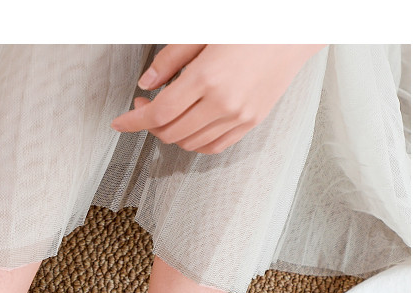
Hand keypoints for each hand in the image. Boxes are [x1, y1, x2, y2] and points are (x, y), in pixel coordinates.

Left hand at [112, 44, 325, 153]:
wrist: (296, 28)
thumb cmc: (251, 23)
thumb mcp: (204, 30)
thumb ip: (170, 59)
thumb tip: (146, 84)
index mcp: (207, 77)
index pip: (159, 113)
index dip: (134, 121)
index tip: (119, 122)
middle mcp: (223, 103)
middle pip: (170, 132)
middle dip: (149, 125)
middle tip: (145, 106)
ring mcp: (239, 116)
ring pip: (189, 143)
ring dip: (170, 133)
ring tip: (169, 112)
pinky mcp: (250, 122)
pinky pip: (213, 146)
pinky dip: (193, 142)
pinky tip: (188, 125)